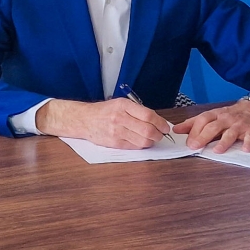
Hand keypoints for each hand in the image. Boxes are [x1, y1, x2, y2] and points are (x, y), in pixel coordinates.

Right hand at [37, 97, 173, 149]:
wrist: (84, 120)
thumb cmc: (104, 111)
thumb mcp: (120, 103)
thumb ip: (137, 110)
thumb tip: (157, 120)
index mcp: (123, 106)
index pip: (148, 115)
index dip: (160, 123)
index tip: (165, 126)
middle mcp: (120, 118)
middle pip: (148, 130)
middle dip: (159, 134)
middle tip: (161, 134)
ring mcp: (117, 132)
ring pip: (143, 141)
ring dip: (151, 141)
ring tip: (152, 138)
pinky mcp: (114, 143)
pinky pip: (134, 146)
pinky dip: (142, 145)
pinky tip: (141, 141)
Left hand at [174, 99, 249, 153]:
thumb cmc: (231, 115)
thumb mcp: (212, 115)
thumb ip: (194, 123)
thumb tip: (176, 129)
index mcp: (216, 115)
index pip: (202, 120)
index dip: (194, 130)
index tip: (187, 141)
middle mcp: (226, 119)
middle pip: (213, 126)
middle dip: (203, 136)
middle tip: (194, 146)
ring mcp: (239, 125)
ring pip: (230, 132)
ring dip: (224, 142)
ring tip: (217, 151)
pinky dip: (248, 143)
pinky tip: (246, 149)